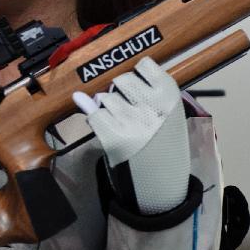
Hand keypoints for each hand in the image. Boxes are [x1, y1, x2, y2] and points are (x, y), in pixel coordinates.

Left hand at [74, 56, 190, 213]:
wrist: (164, 183)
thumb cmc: (163, 144)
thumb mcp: (162, 115)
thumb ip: (132, 96)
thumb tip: (80, 93)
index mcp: (170, 96)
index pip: (144, 65)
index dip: (137, 77)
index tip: (141, 90)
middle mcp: (153, 106)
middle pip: (121, 79)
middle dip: (119, 92)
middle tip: (130, 111)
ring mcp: (132, 121)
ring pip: (105, 97)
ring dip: (108, 108)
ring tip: (124, 125)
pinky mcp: (114, 136)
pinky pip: (94, 116)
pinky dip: (98, 122)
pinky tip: (111, 132)